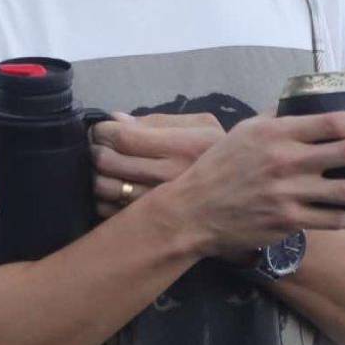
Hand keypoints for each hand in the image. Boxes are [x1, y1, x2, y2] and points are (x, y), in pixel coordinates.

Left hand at [92, 112, 225, 218]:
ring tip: (102, 169)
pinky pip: (110, 211)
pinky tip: (112, 191)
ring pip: (105, 188)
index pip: (123, 136)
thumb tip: (116, 119)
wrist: (249, 200)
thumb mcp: (203, 128)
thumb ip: (158, 121)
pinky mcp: (151, 225)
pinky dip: (101, 199)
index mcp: (183, 147)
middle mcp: (170, 177)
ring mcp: (160, 205)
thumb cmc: (222, 157)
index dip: (103, 131)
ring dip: (95, 175)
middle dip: (95, 150)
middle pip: (108, 161)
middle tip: (97, 147)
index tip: (102, 130)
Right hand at [101, 110, 344, 262]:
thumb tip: (303, 107)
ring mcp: (288, 194)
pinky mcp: (289, 221)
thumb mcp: (244, 132)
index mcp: (276, 133)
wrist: (195, 209)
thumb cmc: (219, 166)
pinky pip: (335, 220)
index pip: (335, 122)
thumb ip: (276, 119)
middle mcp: (286, 161)